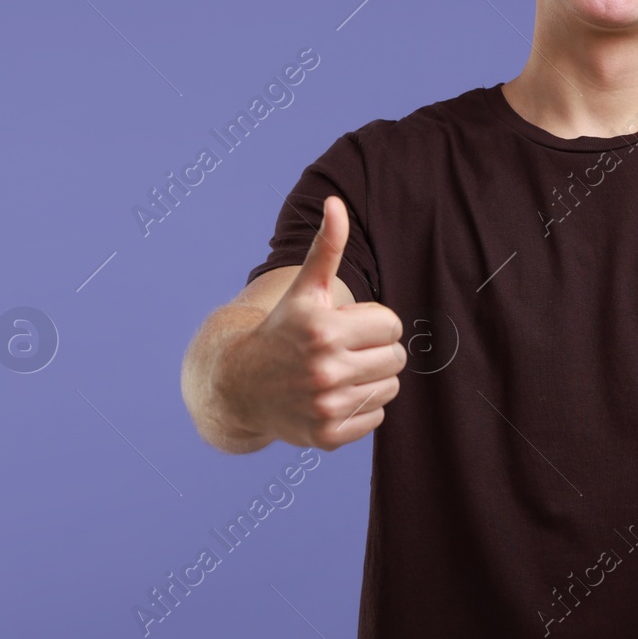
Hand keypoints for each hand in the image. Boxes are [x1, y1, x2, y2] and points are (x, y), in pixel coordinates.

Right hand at [224, 195, 405, 451]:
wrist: (241, 384)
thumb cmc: (283, 329)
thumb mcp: (305, 289)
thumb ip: (327, 246)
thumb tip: (336, 202)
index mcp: (324, 329)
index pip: (393, 325)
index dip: (374, 323)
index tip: (347, 326)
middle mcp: (324, 370)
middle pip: (396, 358)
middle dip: (376, 350)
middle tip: (345, 349)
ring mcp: (326, 406)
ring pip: (390, 388)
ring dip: (372, 379)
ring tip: (340, 372)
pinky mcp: (328, 436)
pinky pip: (376, 418)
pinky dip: (361, 408)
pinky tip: (334, 397)